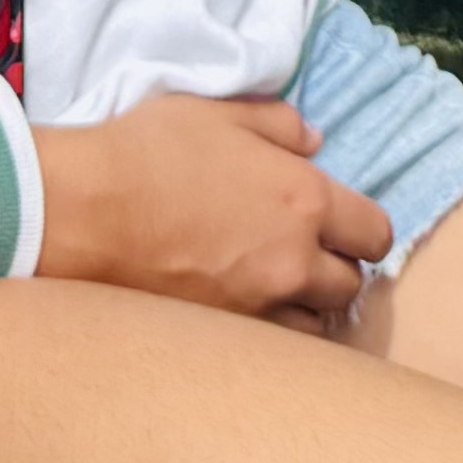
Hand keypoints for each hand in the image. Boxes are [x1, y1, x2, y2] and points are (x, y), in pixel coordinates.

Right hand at [33, 93, 389, 323]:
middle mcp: (294, 263)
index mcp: (305, 201)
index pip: (376, 235)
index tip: (340, 226)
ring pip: (315, 328)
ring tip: (273, 289)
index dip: (362, 231)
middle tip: (302, 254)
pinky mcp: (221, 340)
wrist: (85, 211)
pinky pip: (269, 349)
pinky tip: (243, 313)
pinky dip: (268, 337)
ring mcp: (258, 309)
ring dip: (305, 310)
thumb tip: (315, 143)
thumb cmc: (151, 151)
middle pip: (350, 287)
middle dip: (335, 270)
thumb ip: (278, 125)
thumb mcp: (219, 113)